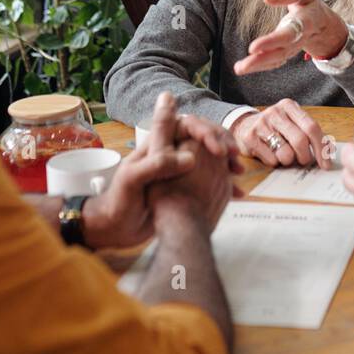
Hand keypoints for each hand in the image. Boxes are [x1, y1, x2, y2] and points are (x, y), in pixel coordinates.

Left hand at [83, 92, 242, 248]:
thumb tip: (190, 157)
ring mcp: (179, 169)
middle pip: (203, 137)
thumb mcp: (133, 179)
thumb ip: (157, 164)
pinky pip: (210, 178)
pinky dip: (223, 182)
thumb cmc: (119, 202)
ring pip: (209, 157)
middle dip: (222, 144)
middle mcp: (170, 151)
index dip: (207, 132)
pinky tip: (235, 193)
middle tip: (235, 159)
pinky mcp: (184, 186)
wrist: (115, 229)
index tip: (219, 150)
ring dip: (226, 162)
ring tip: (238, 174)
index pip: (188, 125)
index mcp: (158, 143)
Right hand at [231, 99, 326, 167]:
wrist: (244, 125)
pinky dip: (274, 162)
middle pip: (300, 140)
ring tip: (283, 155)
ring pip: (286, 153)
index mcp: (289, 106)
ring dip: (288, 160)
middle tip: (303, 160)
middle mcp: (275, 112)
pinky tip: (269, 153)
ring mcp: (261, 124)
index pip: (312, 127)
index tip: (326, 164)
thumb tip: (329, 152)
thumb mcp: (292, 123)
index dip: (321, 148)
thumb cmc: (275, 128)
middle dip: (305, 156)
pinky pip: (271, 159)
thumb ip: (309, 133)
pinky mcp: (249, 137)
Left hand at [233, 0, 348, 75]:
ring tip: (239, 68)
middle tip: (243, 65)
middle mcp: (300, 39)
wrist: (322, 23)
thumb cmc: (308, 4)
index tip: (252, 48)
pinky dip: (259, 66)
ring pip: (277, 59)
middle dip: (263, 58)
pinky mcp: (286, 52)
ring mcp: (293, 48)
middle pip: (283, 51)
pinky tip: (242, 68)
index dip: (272, 41)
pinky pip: (274, 62)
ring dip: (258, 65)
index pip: (289, 33)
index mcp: (306, 22)